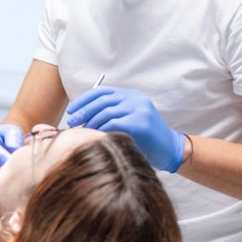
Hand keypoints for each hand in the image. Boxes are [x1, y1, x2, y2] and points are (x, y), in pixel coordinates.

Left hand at [65, 85, 185, 172]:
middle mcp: (136, 98)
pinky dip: (101, 130)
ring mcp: (139, 109)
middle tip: (71, 122)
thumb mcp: (128, 119)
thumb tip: (80, 114)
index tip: (71, 110)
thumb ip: (111, 112)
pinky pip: (113, 123)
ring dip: (90, 122)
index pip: (101, 91)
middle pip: (101, 100)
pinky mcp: (140, 122)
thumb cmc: (144, 138)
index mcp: (131, 95)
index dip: (84, 100)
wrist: (170, 149)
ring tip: (82, 132)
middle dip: (83, 111)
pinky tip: (95, 137)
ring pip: (105, 112)